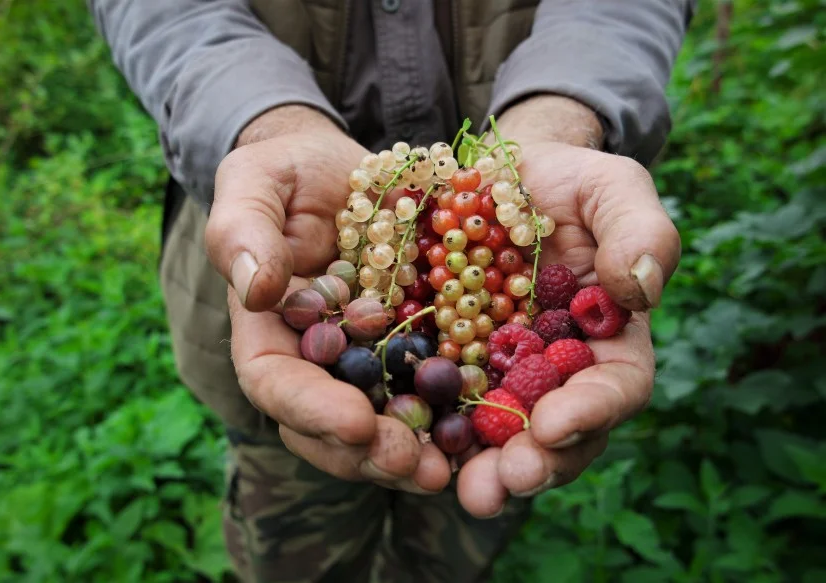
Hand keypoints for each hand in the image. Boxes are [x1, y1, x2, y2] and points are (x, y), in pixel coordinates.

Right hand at [204, 106, 451, 493]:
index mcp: (268, 328)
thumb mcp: (258, 182)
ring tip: (447, 470)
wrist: (344, 169)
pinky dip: (447, 421)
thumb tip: (257, 290)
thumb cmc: (288, 171)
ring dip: (408, 455)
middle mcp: (313, 358)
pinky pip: (425, 394)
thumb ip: (244, 230)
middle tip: (414, 466)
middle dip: (366, 452)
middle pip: (325, 424)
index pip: (274, 381)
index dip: (310, 409)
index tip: (355, 422)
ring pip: (377, 425)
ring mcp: (363, 360)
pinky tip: (479, 435)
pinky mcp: (411, 349)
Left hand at [456, 98, 680, 516]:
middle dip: (533, 464)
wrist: (497, 174)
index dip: (591, 411)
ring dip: (482, 469)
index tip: (554, 424)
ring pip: (498, 436)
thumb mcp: (609, 186)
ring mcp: (501, 374)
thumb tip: (638, 289)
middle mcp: (557, 371)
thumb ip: (639, 230)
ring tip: (461, 491)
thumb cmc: (564, 179)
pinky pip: (441, 406)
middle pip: (557, 434)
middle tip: (501, 484)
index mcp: (609, 339)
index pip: (614, 387)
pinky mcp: (450, 365)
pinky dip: (431, 432)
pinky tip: (408, 450)